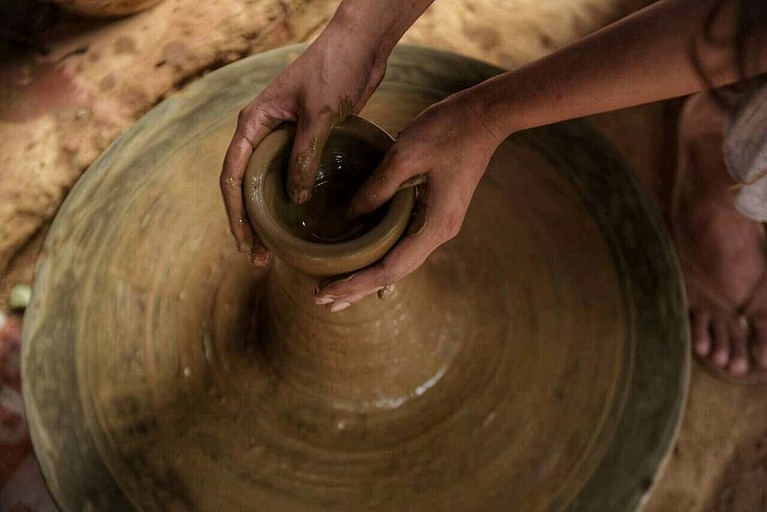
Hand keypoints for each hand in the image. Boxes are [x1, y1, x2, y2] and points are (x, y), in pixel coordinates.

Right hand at [220, 21, 387, 264]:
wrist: (360, 47)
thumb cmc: (335, 70)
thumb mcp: (319, 115)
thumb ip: (304, 156)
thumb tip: (295, 200)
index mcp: (253, 123)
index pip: (231, 176)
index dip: (235, 215)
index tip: (246, 244)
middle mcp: (261, 132)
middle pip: (244, 186)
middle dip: (248, 223)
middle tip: (259, 258)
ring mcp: (281, 137)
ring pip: (266, 184)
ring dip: (268, 216)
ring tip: (275, 249)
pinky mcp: (304, 140)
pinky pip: (289, 177)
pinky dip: (289, 201)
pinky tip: (299, 222)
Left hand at [314, 92, 502, 310]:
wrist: (484, 116)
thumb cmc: (447, 131)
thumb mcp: (404, 155)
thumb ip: (375, 189)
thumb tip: (347, 217)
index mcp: (434, 226)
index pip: (389, 269)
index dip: (356, 283)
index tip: (326, 292)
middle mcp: (439, 233)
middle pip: (393, 273)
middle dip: (357, 288)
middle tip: (322, 300)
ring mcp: (439, 224)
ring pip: (398, 261)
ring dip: (367, 276)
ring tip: (337, 289)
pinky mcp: (435, 212)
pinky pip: (403, 244)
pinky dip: (381, 257)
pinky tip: (365, 263)